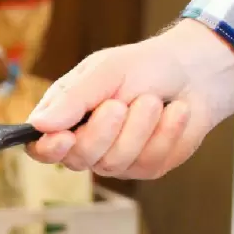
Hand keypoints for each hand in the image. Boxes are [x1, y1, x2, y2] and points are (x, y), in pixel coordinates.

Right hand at [26, 18, 233, 178]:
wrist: (194, 73)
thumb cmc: (143, 66)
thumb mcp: (104, 72)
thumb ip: (72, 98)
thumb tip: (39, 124)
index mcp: (64, 117)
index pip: (40, 148)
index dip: (48, 149)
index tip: (64, 137)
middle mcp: (84, 143)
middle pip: (78, 158)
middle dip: (103, 131)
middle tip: (120, 103)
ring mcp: (115, 159)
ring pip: (115, 162)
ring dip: (139, 127)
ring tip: (152, 100)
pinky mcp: (145, 167)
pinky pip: (148, 163)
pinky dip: (165, 133)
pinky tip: (174, 113)